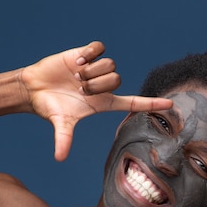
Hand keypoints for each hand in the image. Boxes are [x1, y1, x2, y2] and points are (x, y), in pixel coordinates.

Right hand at [21, 40, 171, 160]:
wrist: (35, 88)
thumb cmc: (50, 108)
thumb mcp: (60, 123)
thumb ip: (63, 139)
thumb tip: (59, 158)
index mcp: (104, 102)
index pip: (134, 103)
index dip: (152, 104)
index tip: (171, 105)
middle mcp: (104, 85)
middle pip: (117, 79)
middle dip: (97, 84)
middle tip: (80, 87)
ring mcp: (97, 68)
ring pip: (110, 64)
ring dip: (90, 70)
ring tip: (75, 75)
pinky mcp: (87, 53)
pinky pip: (99, 48)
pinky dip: (87, 54)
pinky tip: (75, 62)